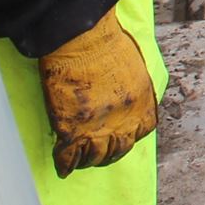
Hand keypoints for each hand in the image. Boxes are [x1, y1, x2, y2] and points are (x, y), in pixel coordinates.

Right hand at [38, 8, 157, 176]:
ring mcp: (97, 128)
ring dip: (87, 160)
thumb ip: (132, 86)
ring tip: (79, 160)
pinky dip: (64, 164)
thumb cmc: (106, 40)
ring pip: (94, 157)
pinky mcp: (71, 129)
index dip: (129, 135)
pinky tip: (62, 168)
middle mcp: (124, 120)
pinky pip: (68, 157)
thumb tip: (125, 94)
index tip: (119, 136)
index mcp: (142, 103)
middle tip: (98, 154)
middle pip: (118, 149)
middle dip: (108, 153)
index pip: (141, 131)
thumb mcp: (134, 65)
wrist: (82, 37)